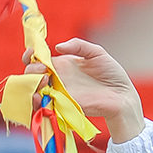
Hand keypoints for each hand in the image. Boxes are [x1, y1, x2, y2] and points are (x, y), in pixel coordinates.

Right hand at [26, 37, 145, 141]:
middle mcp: (56, 80)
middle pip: (31, 76)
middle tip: (42, 70)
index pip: (38, 60)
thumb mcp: (97, 53)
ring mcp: (58, 94)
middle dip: (30, 71)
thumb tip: (58, 46)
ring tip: (43, 81)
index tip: (32, 52)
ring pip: (32, 92)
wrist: (122, 95)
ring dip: (30, 86)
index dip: (31, 55)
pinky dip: (34, 103)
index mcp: (62, 65)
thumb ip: (78, 45)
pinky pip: (42, 107)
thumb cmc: (112, 74)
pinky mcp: (62, 107)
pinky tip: (38, 96)